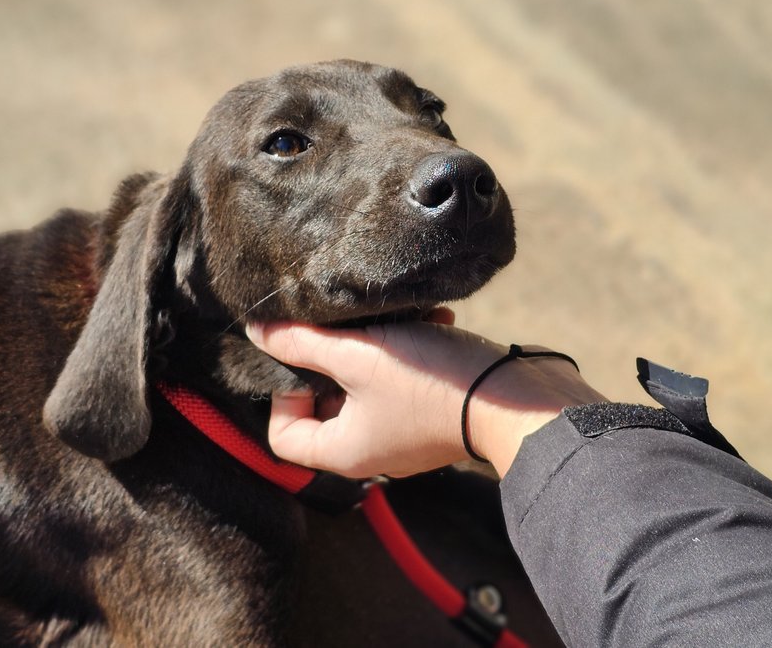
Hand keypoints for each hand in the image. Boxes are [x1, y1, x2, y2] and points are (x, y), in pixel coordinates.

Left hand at [245, 315, 606, 477]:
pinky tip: (433, 323)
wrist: (515, 399)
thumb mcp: (359, 354)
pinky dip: (409, 353)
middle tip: (351, 328)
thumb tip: (255, 331)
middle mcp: (371, 453)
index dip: (284, 393)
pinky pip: (403, 385)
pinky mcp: (434, 418)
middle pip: (325, 406)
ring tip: (398, 319)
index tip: (308, 358)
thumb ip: (303, 343)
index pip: (283, 436)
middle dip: (335, 359)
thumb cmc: (431, 382)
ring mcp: (405, 437)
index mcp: (344, 451)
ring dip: (376, 348)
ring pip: (367, 387)